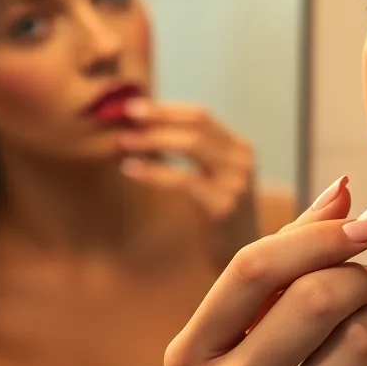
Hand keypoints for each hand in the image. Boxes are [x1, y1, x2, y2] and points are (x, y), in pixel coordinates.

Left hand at [117, 99, 258, 265]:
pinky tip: (131, 169)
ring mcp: (236, 182)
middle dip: (158, 118)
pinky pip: (183, 179)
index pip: (201, 116)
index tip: (134, 107)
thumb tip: (147, 127)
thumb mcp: (214, 179)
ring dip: (153, 140)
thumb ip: (195, 154)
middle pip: (197, 125)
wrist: (242, 259)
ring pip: (192, 145)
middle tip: (125, 118)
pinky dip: (154, 172)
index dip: (166, 109)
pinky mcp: (224, 205)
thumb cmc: (216, 217)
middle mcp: (242, 160)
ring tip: (124, 142)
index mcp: (240, 148)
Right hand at [164, 176, 366, 365]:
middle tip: (365, 284)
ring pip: (360, 336)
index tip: (361, 226)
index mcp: (190, 357)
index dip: (317, 236)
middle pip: (314, 297)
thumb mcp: (252, 333)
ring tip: (358, 339)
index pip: (253, 268)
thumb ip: (293, 256)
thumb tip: (345, 191)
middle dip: (357, 278)